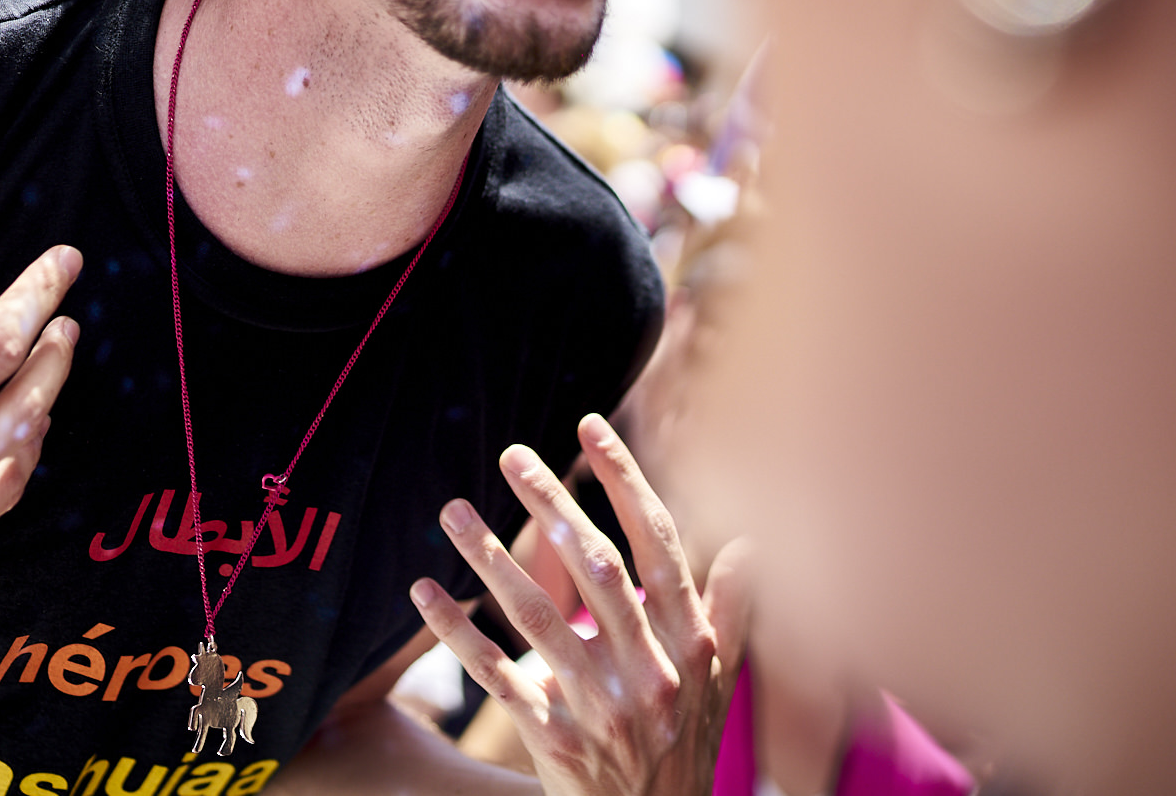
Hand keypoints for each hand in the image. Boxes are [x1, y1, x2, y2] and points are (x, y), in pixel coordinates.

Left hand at [409, 414, 749, 795]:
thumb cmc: (683, 749)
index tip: (589, 426)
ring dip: (489, 558)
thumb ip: (729, 611)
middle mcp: (651, 669)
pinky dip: (456, 632)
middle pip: (596, 566)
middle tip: (510, 454)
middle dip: (553, 502)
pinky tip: (424, 591)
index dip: (624, 481)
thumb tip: (751, 540)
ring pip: (538, 616)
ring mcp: (601, 705)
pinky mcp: (554, 738)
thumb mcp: (719, 685)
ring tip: (451, 510)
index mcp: (691, 644)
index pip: (658, 544)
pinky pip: (496, 674)